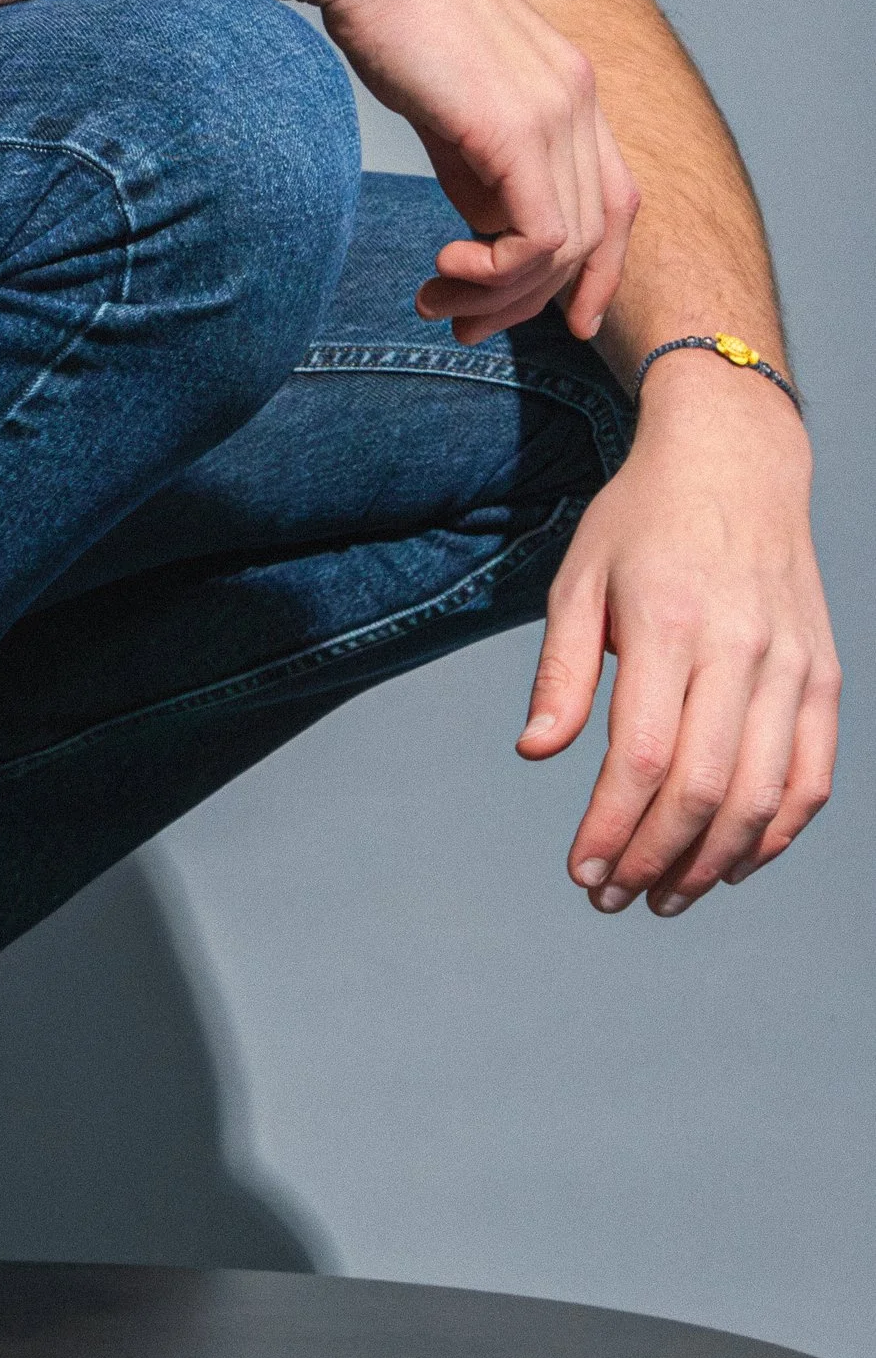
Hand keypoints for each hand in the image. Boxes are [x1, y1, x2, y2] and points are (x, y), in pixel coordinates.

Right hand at [312, 0, 639, 341]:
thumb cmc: (385, 14)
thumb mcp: (446, 103)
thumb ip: (478, 165)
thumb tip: (489, 231)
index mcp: (570, 86)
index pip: (615, 200)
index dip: (595, 270)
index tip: (550, 318)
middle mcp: (580, 97)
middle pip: (596, 235)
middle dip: (532, 299)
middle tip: (459, 325)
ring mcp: (558, 111)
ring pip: (567, 246)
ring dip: (501, 295)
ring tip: (437, 301)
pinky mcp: (519, 128)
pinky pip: (540, 237)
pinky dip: (497, 275)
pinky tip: (443, 267)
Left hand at [517, 361, 835, 910]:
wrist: (735, 461)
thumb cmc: (642, 521)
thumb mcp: (579, 578)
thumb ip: (560, 671)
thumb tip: (535, 751)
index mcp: (669, 621)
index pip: (644, 757)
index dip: (614, 828)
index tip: (582, 870)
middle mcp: (739, 648)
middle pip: (704, 789)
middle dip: (654, 860)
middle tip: (614, 896)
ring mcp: (791, 665)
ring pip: (762, 796)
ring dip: (712, 863)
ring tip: (666, 896)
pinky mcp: (822, 675)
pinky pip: (811, 776)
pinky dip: (777, 832)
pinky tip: (733, 862)